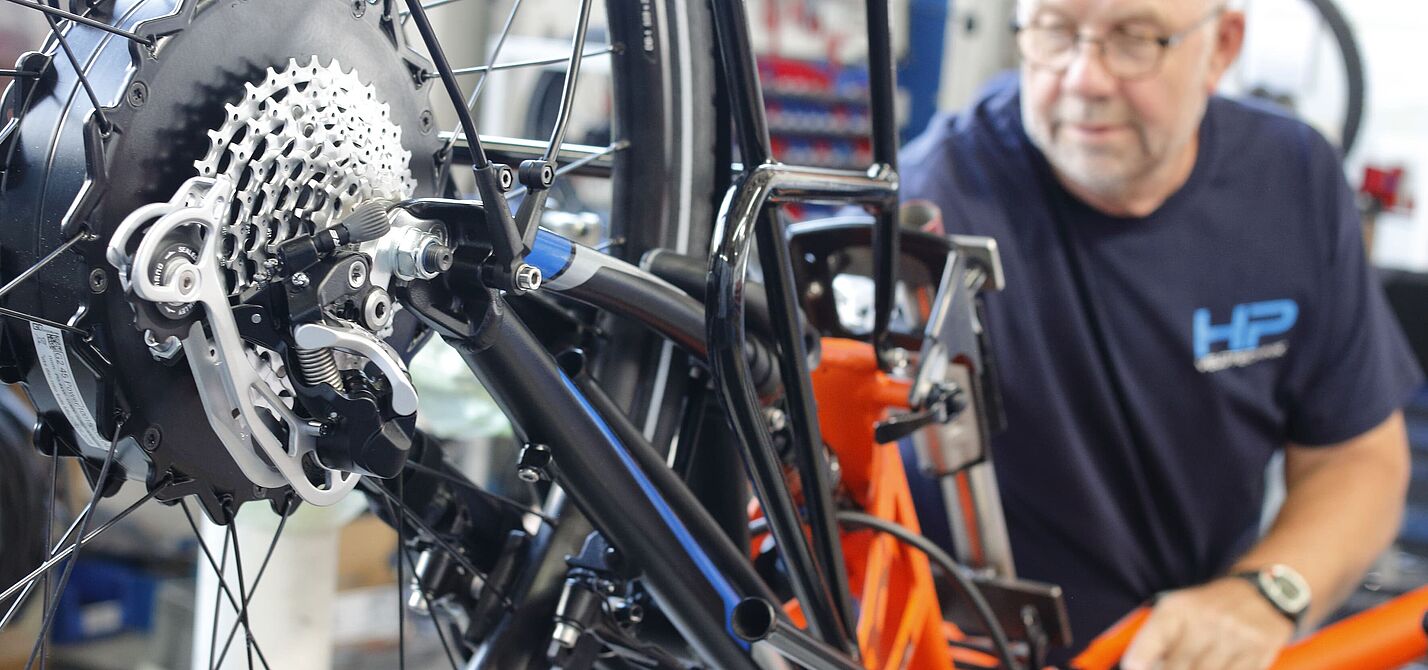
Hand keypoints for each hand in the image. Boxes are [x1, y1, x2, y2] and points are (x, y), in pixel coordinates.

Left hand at [1121, 577, 1294, 669]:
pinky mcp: (1260, 650)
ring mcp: (1236, 636)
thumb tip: (1138, 667)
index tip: (1134, 667)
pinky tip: (1217, 666)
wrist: (1261, 594)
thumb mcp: (1177, 611)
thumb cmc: (1207, 609)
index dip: (1138, 659)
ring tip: (1194, 665)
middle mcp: (1207, 619)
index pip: (1153, 639)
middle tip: (1170, 667)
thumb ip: (1155, 639)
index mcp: (1179, 608)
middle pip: (1178, 667)